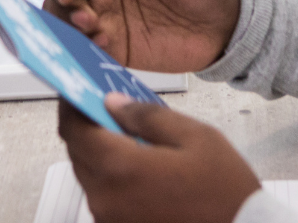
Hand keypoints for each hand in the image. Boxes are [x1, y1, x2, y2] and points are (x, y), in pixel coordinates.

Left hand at [59, 96, 259, 222]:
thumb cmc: (227, 193)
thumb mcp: (195, 137)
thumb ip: (146, 115)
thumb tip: (111, 103)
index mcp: (120, 169)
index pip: (74, 129)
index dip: (70, 105)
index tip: (75, 89)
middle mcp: (107, 200)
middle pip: (77, 153)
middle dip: (84, 126)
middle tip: (101, 107)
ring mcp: (112, 222)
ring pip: (89, 177)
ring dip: (97, 153)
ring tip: (122, 134)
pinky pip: (105, 200)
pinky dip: (110, 178)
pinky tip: (135, 166)